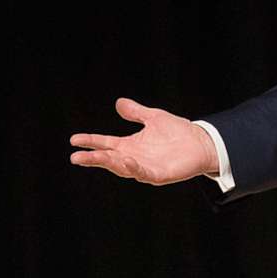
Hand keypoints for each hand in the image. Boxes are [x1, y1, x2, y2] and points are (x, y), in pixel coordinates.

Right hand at [69, 98, 217, 186]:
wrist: (201, 142)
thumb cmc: (178, 132)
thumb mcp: (153, 118)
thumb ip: (136, 112)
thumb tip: (119, 102)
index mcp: (130, 145)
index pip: (106, 144)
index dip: (91, 141)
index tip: (74, 139)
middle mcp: (134, 158)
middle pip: (109, 159)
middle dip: (93, 158)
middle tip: (76, 156)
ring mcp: (145, 168)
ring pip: (122, 168)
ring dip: (109, 163)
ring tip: (95, 158)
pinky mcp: (158, 175)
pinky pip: (143, 173)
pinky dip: (134, 169)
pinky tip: (127, 162)